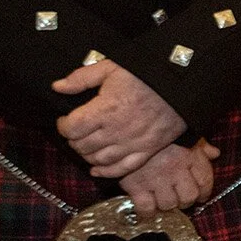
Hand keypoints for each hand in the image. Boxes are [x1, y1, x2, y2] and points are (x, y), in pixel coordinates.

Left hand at [52, 60, 185, 172]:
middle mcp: (116, 130)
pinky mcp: (147, 150)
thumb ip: (82, 78)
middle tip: (77, 132)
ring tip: (88, 145)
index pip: (72, 127)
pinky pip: (122, 168)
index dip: (63, 125)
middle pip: (82, 145)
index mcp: (106, 108)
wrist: (183, 84)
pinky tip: (97, 168)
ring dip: (87, 155)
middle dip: (74, 140)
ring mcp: (132, 143)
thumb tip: (57, 87)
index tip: (65, 120)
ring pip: (98, 159)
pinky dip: (106, 172)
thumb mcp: (112, 68)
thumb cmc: (146, 75)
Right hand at [112, 139, 219, 212]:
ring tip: (162, 199)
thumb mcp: (184, 133)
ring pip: (168, 204)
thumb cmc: (159, 132)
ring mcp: (156, 179)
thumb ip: (201, 145)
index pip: (205, 181)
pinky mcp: (136, 186)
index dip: (204, 192)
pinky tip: (147, 207)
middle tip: (179, 197)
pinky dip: (147, 211)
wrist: (128, 127)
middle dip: (185, 200)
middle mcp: (175, 170)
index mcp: (190, 156)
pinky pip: (146, 208)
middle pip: (188, 197)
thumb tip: (214, 154)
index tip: (201, 196)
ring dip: (166, 205)